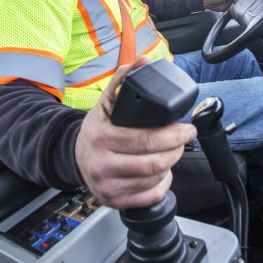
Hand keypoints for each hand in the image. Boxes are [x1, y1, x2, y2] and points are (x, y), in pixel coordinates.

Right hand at [74, 56, 196, 208]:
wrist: (74, 156)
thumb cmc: (96, 128)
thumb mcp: (106, 102)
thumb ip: (124, 80)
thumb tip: (143, 62)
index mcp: (102, 137)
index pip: (146, 139)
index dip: (173, 134)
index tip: (187, 128)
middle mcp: (102, 164)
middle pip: (153, 162)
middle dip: (177, 149)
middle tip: (183, 139)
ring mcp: (107, 186)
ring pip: (153, 179)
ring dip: (170, 165)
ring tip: (172, 152)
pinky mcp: (114, 201)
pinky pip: (148, 196)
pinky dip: (162, 184)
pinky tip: (161, 172)